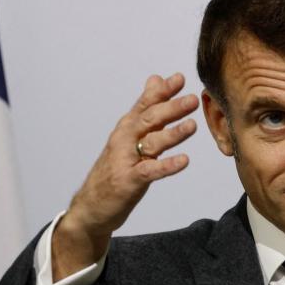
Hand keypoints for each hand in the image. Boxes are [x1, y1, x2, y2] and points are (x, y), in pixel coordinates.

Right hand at [53, 73, 198, 279]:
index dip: (162, 91)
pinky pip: (151, 171)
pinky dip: (167, 166)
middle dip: (171, 108)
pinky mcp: (129, 181)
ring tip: (192, 126)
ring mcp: (126, 160)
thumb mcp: (128, 136)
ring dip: (172, 134)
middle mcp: (124, 140)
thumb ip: (146, 109)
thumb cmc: (114, 170)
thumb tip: (156, 79)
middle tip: (192, 99)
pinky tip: (184, 160)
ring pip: (151, 143)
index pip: (145, 104)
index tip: (180, 78)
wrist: (91, 206)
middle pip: (149, 120)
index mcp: (126, 128)